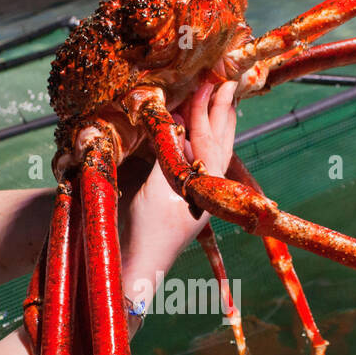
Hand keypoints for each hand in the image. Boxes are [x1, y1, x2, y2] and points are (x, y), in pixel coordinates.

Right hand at [122, 80, 237, 269]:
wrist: (129, 269)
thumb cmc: (141, 234)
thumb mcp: (154, 191)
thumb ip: (167, 156)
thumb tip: (175, 125)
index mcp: (204, 192)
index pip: (210, 143)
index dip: (208, 113)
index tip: (211, 85)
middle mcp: (202, 192)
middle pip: (218, 146)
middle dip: (221, 115)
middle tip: (226, 84)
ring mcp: (188, 196)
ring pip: (206, 154)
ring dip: (209, 127)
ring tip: (215, 101)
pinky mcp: (170, 200)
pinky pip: (187, 164)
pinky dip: (188, 142)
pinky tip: (182, 131)